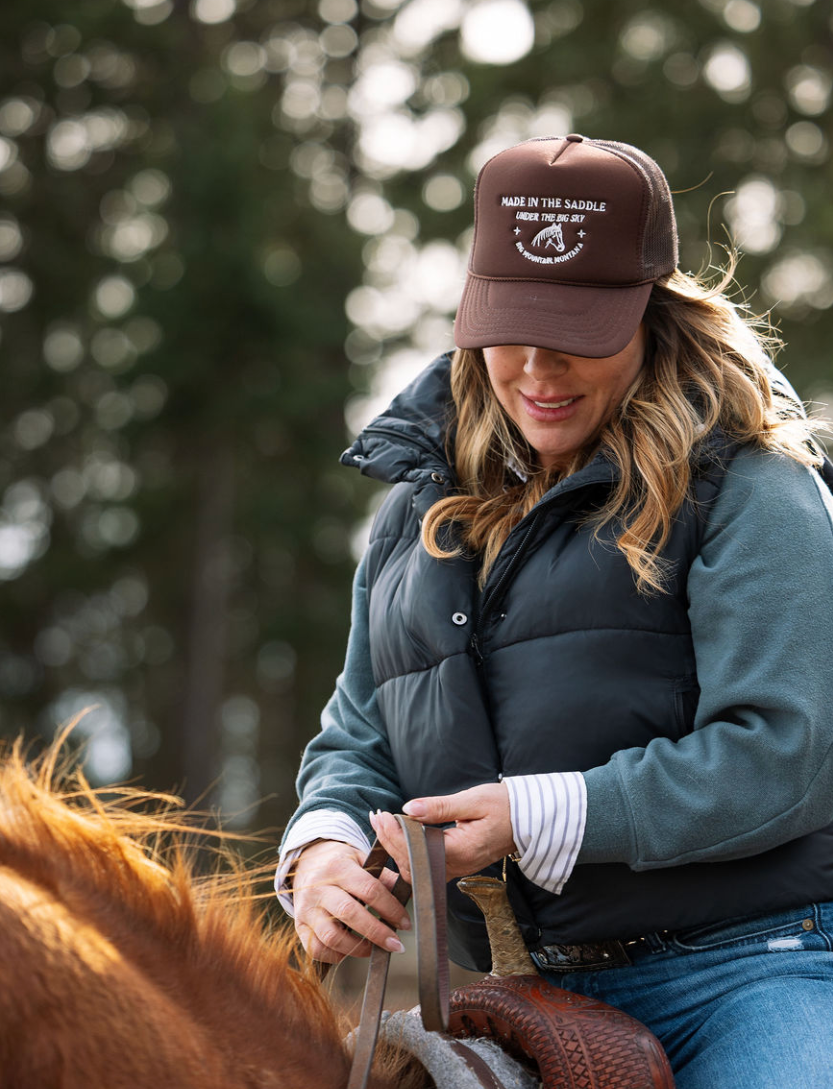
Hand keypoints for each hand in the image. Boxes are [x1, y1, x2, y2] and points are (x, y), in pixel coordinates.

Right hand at [291, 839, 410, 963]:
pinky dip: (335, 956)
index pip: (369, 889)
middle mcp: (319, 887)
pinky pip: (316, 949)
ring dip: (357, 948)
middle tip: (397, 944)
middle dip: (377, 933)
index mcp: (338, 867)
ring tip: (373, 949)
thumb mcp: (361, 859)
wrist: (306, 863)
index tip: (406, 923)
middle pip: (350, 913)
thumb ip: (382, 876)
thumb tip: (405, 894)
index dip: (391, 908)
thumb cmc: (341, 864)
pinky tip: (350, 950)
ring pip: (331, 936)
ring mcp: (306, 908)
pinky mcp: (299, 926)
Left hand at [369, 783, 516, 882]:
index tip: (382, 816)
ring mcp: (458, 869)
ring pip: (418, 870)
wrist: (528, 820)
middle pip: (414, 864)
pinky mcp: (457, 865)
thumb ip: (440, 807)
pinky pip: (427, 868)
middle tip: (377, 818)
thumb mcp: (473, 801)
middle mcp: (458, 866)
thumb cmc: (505, 807)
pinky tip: (400, 837)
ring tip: (384, 825)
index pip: (419, 849)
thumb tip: (409, 809)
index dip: (396, 834)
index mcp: (462, 851)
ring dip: (397, 849)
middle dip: (391, 841)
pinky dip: (409, 854)